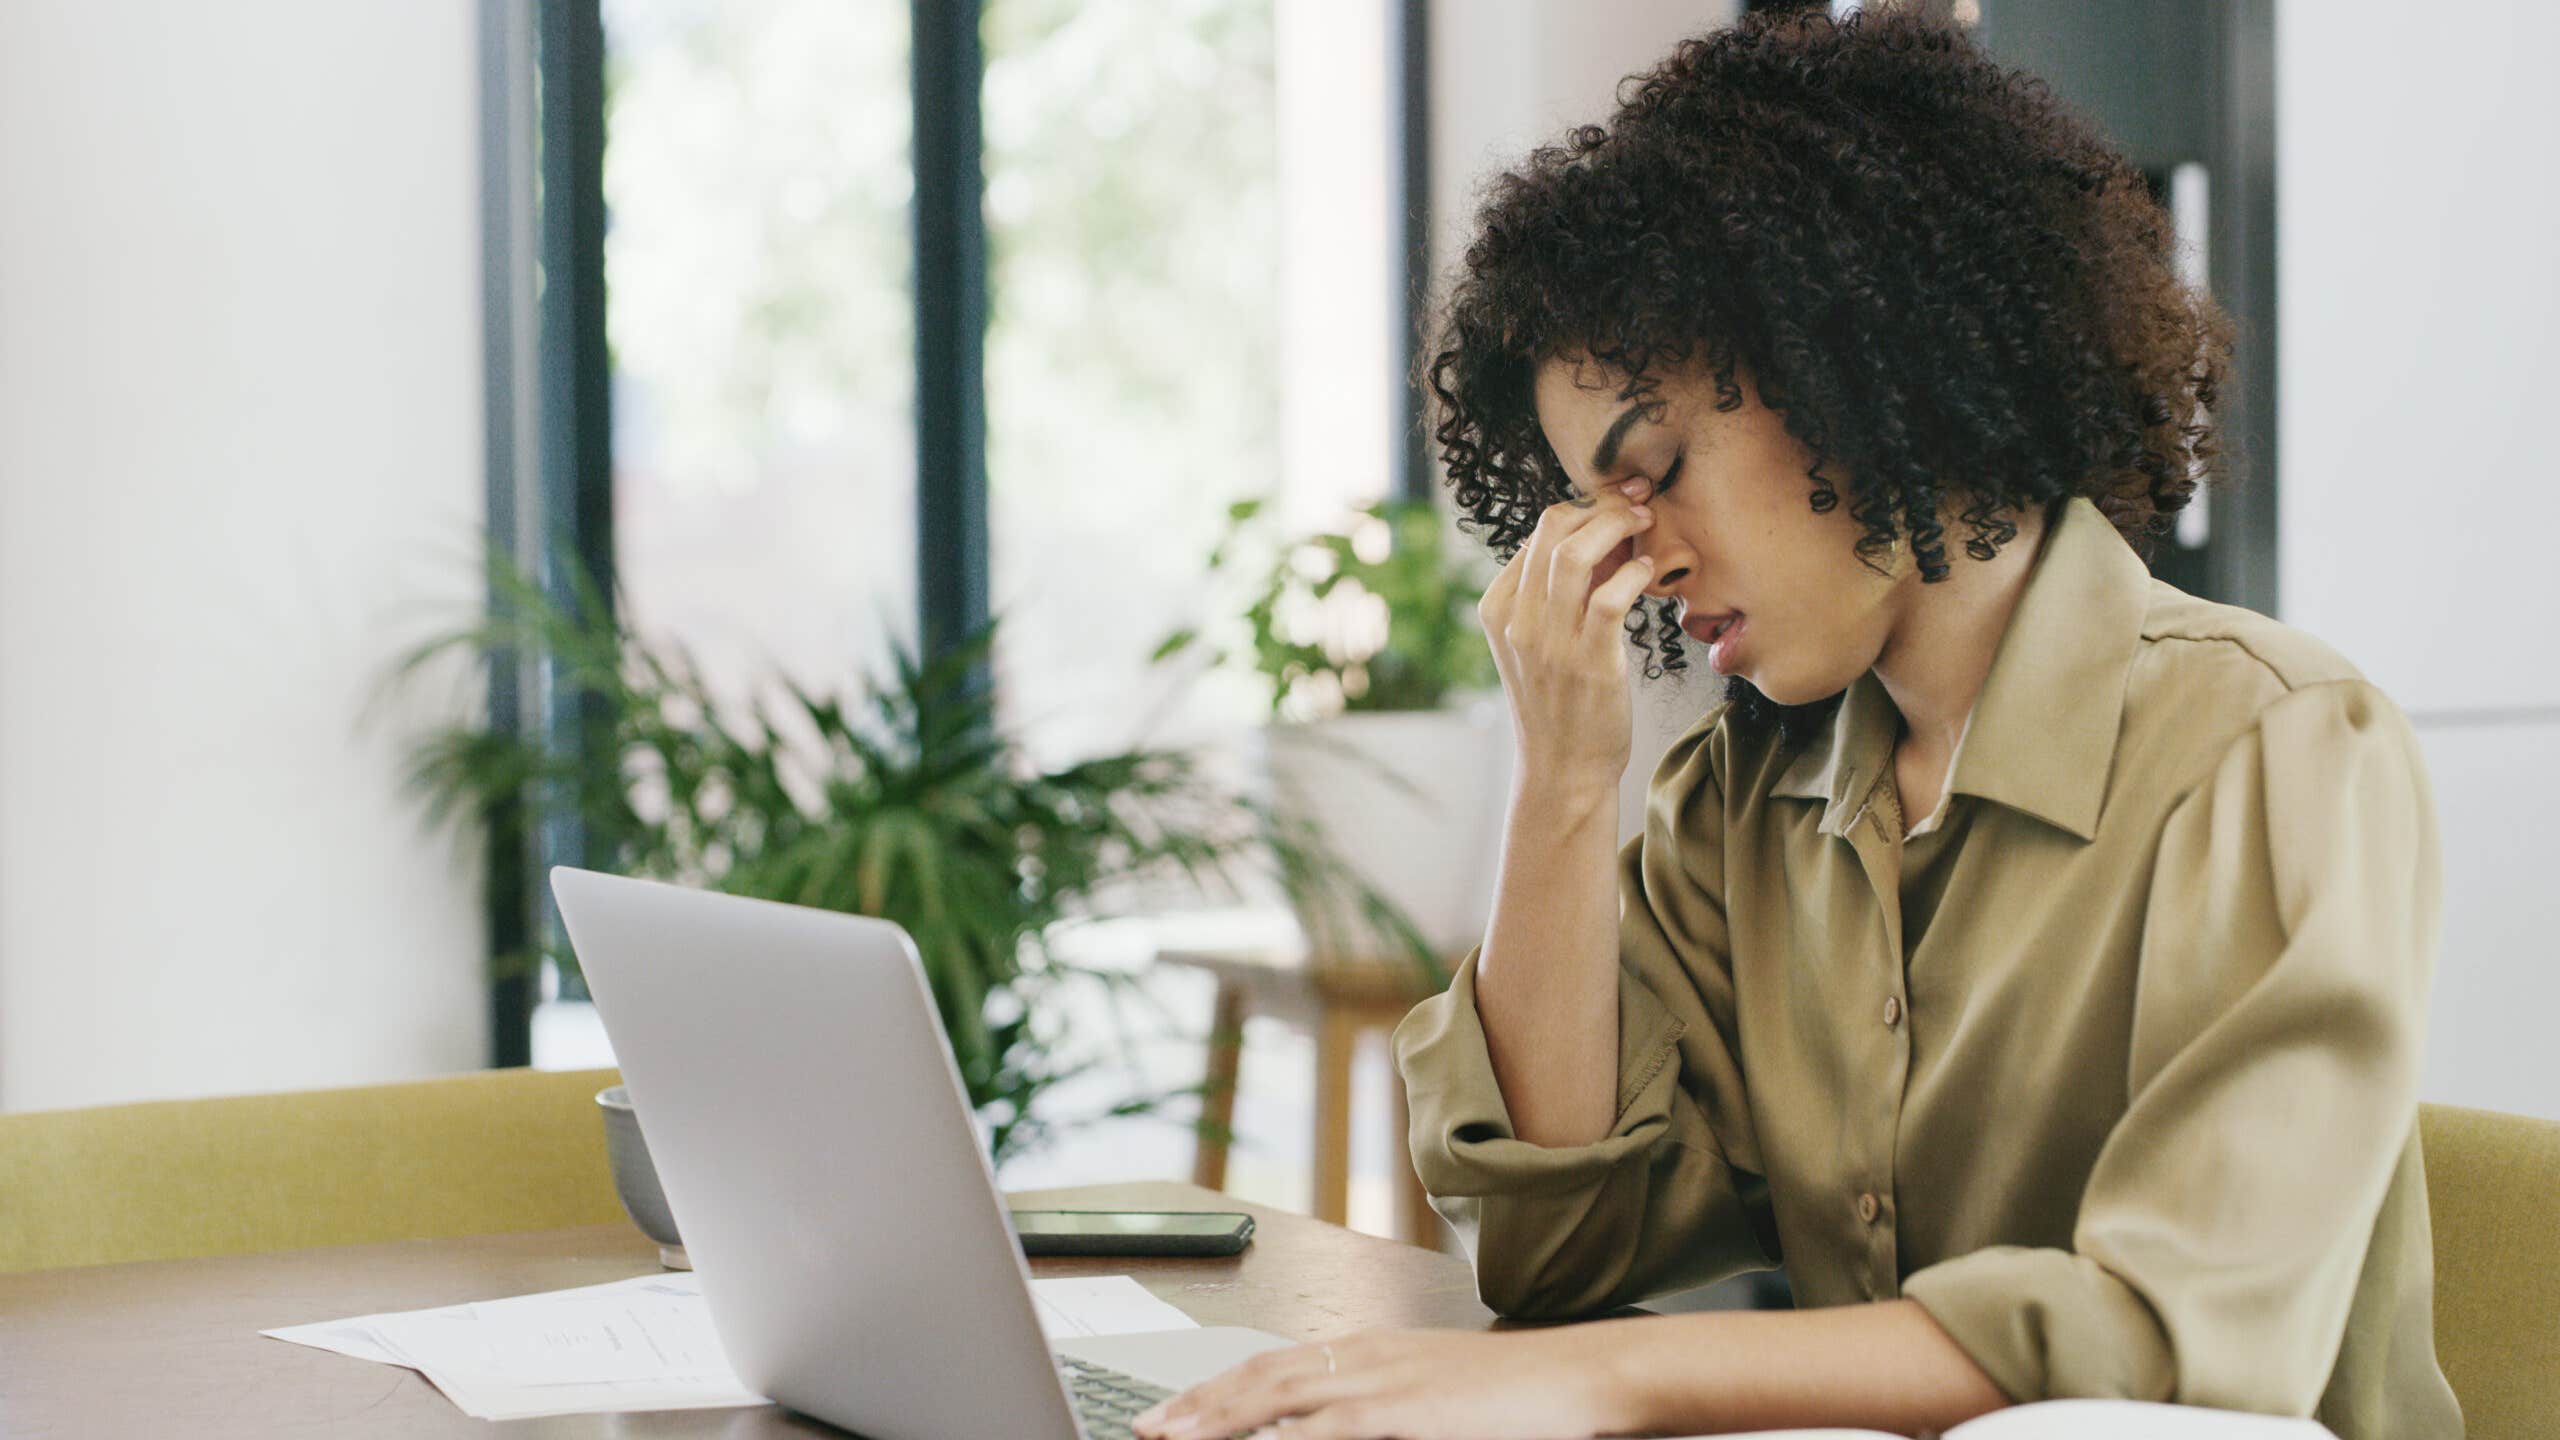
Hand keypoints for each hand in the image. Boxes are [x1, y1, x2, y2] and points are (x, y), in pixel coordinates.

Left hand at [1129, 1326, 1647, 1439]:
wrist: (1580, 1377)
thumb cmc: (1517, 1397)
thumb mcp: (1433, 1399)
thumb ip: (1377, 1413)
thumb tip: (1330, 1428)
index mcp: (1370, 1350)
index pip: (1273, 1366)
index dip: (1216, 1391)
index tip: (1172, 1412)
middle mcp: (1367, 1356)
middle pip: (1261, 1378)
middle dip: (1198, 1405)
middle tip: (1148, 1428)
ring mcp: (1384, 1379)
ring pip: (1279, 1398)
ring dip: (1220, 1419)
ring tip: (1173, 1437)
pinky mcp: (1405, 1408)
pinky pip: (1329, 1427)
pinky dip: (1285, 1439)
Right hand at [1476, 482, 1658, 795]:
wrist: (1561, 769)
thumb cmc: (1559, 701)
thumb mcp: (1538, 640)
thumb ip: (1556, 593)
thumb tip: (1604, 535)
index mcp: (1498, 607)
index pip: (1538, 532)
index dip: (1586, 506)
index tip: (1621, 502)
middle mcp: (1517, 620)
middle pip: (1553, 529)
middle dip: (1603, 504)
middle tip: (1638, 502)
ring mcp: (1549, 642)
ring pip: (1574, 554)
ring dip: (1617, 526)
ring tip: (1646, 524)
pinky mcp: (1588, 663)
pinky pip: (1609, 598)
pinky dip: (1634, 574)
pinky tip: (1649, 571)